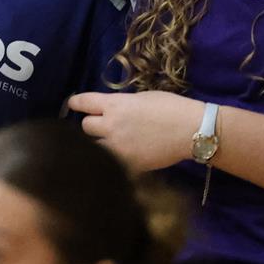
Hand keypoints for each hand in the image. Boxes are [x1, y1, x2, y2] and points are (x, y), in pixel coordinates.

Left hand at [69, 90, 204, 172]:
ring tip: (107, 144)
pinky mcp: (128, 164)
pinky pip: (110, 162)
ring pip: (94, 146)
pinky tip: (116, 159)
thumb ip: (121, 105)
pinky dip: (112, 160)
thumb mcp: (142, 98)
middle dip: (91, 125)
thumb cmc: (171, 108)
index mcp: (114, 105)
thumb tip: (109, 111)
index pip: (83, 102)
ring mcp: (118, 147)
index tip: (72, 105)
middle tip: (99, 126)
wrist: (191, 131)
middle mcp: (110, 125)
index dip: (75, 103)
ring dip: (98, 144)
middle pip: (85, 126)